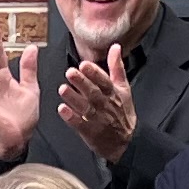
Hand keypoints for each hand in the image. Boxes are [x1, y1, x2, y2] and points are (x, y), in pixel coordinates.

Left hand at [57, 46, 136, 164]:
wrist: (126, 141)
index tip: (84, 65)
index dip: (94, 73)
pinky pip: (80, 124)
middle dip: (82, 82)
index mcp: (113, 93)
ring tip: (62, 88)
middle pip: (93, 92)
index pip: (104, 81)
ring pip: (85, 107)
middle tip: (70, 72)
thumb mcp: (124, 88)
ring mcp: (98, 119)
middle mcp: (105, 104)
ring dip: (74, 98)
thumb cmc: (122, 112)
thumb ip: (116, 67)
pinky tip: (62, 110)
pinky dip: (71, 117)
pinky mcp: (90, 132)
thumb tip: (115, 47)